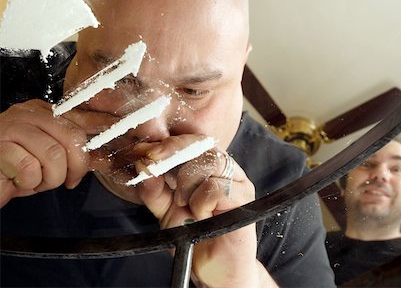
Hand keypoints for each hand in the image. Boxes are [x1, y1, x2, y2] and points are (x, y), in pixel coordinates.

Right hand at [0, 99, 116, 207]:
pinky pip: (29, 168)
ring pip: (54, 155)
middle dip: (76, 166)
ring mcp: (12, 126)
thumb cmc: (15, 170)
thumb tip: (105, 155)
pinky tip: (18, 180)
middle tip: (69, 179)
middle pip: (73, 138)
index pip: (81, 116)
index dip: (104, 124)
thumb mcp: (50, 158)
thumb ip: (73, 152)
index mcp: (45, 112)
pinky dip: (29, 182)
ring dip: (50, 178)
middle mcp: (30, 114)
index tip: (128, 130)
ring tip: (36, 180)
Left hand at [133, 134, 263, 286]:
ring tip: (186, 206)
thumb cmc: (195, 239)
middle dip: (173, 155)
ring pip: (210, 161)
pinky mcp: (245, 201)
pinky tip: (202, 216)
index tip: (144, 153)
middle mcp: (227, 171)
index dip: (167, 144)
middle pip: (201, 145)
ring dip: (187, 184)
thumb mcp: (165, 213)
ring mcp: (239, 184)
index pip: (192, 142)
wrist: (215, 272)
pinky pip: (216, 188)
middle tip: (156, 169)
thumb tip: (143, 166)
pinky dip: (201, 203)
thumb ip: (155, 191)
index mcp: (210, 169)